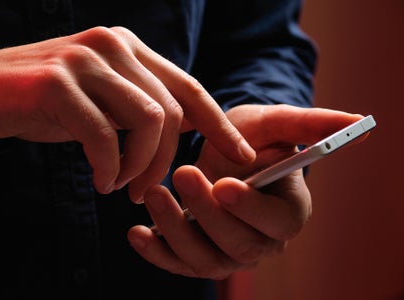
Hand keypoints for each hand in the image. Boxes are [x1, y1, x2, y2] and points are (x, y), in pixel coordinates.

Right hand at [0, 26, 254, 200]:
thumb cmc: (50, 103)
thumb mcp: (105, 102)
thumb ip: (141, 107)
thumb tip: (181, 134)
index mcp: (130, 49)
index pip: (189, 87)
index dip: (219, 124)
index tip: (242, 156)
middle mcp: (114, 46)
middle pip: (173, 111)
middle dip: (168, 160)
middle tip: (147, 191)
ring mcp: (87, 60)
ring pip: (148, 120)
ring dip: (141, 166)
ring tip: (123, 188)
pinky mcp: (59, 83)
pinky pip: (104, 135)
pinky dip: (108, 167)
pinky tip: (101, 182)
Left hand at [127, 104, 364, 277]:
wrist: (222, 151)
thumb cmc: (252, 137)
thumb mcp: (276, 123)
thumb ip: (310, 124)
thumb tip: (358, 122)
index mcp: (288, 211)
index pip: (277, 222)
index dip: (252, 208)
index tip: (225, 183)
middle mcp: (261, 240)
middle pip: (238, 244)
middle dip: (206, 214)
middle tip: (182, 174)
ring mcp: (228, 252)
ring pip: (205, 259)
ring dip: (176, 230)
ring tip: (153, 193)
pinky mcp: (198, 254)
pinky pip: (179, 263)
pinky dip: (157, 252)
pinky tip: (137, 233)